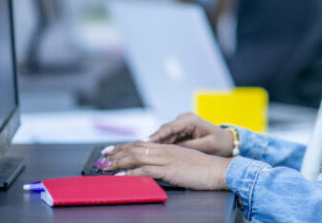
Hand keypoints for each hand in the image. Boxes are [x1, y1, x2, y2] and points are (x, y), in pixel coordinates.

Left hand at [101, 141, 231, 189]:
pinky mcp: (169, 170)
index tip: (111, 150)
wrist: (219, 170)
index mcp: (169, 147)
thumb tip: (158, 167)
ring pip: (137, 156)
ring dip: (118, 162)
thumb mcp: (186, 162)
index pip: (142, 144)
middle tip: (102, 158)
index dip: (124, 146)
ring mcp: (167, 159)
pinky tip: (121, 177)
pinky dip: (130, 173)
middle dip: (117, 153)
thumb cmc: (206, 169)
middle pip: (136, 147)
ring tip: (105, 167)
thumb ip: (171, 161)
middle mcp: (166, 150)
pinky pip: (146, 170)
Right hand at [147, 112, 234, 156]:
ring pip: (165, 135)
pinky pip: (169, 138)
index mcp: (190, 120)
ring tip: (144, 153)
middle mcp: (184, 119)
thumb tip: (171, 150)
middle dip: (153, 141)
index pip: (170, 127)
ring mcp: (182, 124)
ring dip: (156, 144)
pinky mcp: (182, 131)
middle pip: (164, 130)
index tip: (146, 144)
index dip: (157, 136)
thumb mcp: (205, 146)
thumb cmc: (219, 144)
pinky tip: (154, 154)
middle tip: (139, 151)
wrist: (228, 142)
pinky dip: (162, 145)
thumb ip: (189, 146)